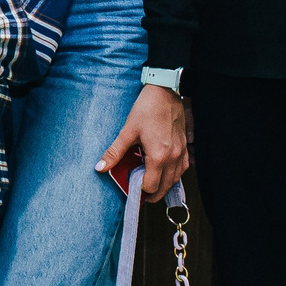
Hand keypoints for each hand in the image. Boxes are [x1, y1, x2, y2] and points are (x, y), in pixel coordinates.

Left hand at [96, 84, 190, 198]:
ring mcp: (182, 153)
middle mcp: (173, 158)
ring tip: (150, 182)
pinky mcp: (185, 147)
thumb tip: (100, 167)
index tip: (131, 185)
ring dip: (164, 185)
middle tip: (139, 190)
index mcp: (158, 157)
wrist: (166, 92)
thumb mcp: (127, 131)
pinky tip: (164, 171)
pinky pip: (182, 169)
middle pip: (165, 188)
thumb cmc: (147, 109)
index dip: (139, 189)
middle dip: (152, 193)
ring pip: (175, 180)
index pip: (150, 186)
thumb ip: (114, 152)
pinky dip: (173, 175)